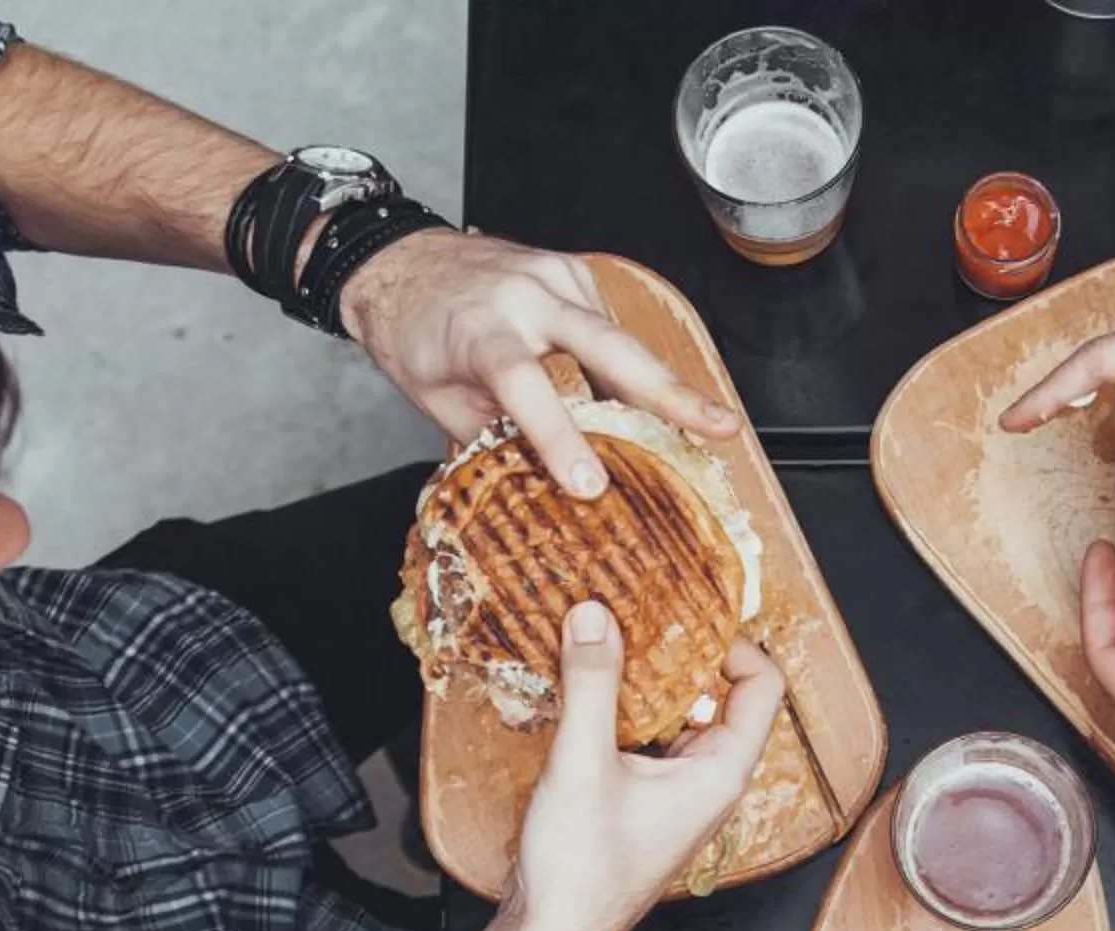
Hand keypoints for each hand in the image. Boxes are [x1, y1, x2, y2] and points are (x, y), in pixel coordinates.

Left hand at [339, 230, 736, 497]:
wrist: (398, 259)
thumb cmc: (414, 329)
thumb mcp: (434, 396)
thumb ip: (487, 437)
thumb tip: (536, 488)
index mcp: (480, 330)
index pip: (526, 386)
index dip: (558, 437)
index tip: (589, 485)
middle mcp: (525, 295)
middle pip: (608, 346)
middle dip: (668, 392)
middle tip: (716, 426)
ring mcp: (555, 277)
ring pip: (621, 337)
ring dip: (664, 384)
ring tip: (708, 424)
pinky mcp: (573, 274)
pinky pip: (610, 325)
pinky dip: (628, 364)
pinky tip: (643, 392)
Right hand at [502, 606, 783, 930]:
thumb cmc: (580, 873)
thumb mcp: (584, 764)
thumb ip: (591, 684)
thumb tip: (595, 615)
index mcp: (720, 773)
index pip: (763, 686)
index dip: (735, 641)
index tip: (688, 612)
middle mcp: (707, 780)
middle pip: (718, 694)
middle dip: (682, 651)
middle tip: (641, 613)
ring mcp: (674, 790)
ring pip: (676, 715)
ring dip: (647, 678)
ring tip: (609, 638)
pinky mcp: (640, 797)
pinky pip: (645, 736)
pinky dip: (623, 706)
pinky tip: (585, 686)